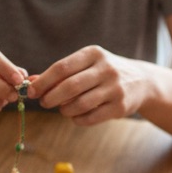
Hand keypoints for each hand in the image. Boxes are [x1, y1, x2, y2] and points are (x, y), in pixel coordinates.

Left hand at [28, 45, 147, 125]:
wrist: (141, 81)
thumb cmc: (103, 73)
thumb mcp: (86, 64)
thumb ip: (60, 73)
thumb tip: (30, 82)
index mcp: (93, 54)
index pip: (62, 67)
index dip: (43, 81)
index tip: (31, 91)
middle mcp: (106, 69)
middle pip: (70, 86)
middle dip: (51, 97)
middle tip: (44, 102)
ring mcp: (115, 88)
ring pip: (80, 104)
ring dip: (65, 109)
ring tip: (63, 108)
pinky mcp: (120, 106)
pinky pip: (91, 117)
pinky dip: (78, 119)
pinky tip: (76, 115)